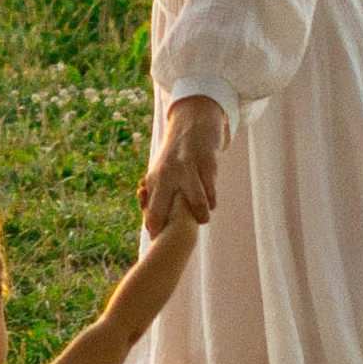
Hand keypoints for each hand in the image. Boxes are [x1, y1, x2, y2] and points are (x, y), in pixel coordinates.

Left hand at [139, 95, 229, 233]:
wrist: (194, 121)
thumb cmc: (177, 155)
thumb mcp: (161, 172)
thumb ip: (156, 197)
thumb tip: (151, 228)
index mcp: (154, 179)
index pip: (151, 213)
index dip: (156, 230)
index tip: (163, 242)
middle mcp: (166, 174)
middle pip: (162, 209)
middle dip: (172, 228)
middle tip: (183, 237)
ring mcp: (186, 167)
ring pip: (193, 200)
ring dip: (199, 214)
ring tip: (202, 219)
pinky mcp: (206, 161)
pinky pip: (210, 187)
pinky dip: (211, 199)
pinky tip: (211, 202)